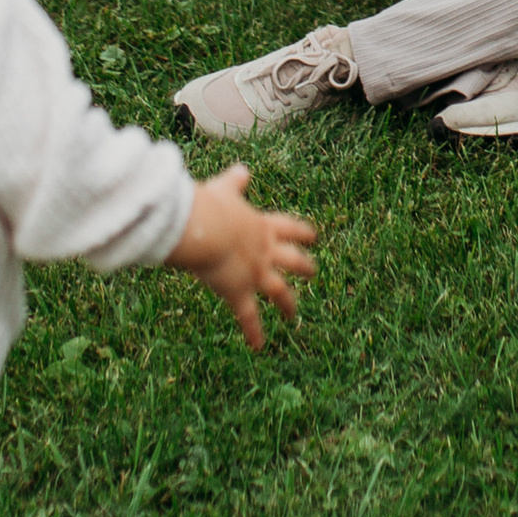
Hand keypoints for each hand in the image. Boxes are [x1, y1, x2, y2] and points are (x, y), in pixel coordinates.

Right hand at [170, 162, 318, 349]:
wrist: (203, 229)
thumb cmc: (208, 207)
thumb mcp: (224, 191)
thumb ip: (234, 183)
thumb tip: (242, 170)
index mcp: (262, 225)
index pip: (289, 227)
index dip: (301, 232)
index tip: (313, 236)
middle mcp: (265, 250)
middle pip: (293, 259)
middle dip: (304, 266)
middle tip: (313, 271)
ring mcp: (256, 273)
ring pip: (280, 291)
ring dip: (288, 304)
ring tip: (294, 315)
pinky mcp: (239, 292)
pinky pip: (249, 317)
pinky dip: (254, 332)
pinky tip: (259, 346)